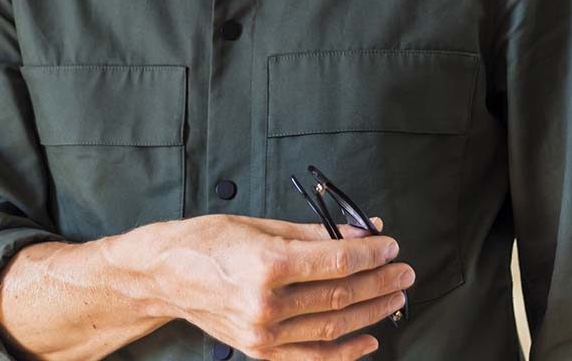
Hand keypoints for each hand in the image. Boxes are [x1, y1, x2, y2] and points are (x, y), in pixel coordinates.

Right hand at [153, 213, 415, 358]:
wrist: (166, 275)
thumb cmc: (209, 241)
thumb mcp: (262, 224)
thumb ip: (315, 232)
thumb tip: (361, 231)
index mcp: (267, 263)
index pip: (336, 261)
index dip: (371, 254)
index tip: (391, 245)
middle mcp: (266, 303)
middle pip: (340, 296)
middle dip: (379, 282)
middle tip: (404, 271)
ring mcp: (264, 333)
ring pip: (333, 327)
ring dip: (372, 312)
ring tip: (395, 296)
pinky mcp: (260, 352)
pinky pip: (314, 357)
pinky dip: (346, 352)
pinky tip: (370, 338)